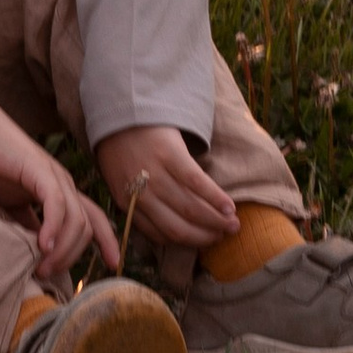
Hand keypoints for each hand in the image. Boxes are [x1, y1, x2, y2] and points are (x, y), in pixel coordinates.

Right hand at [0, 95, 122, 284]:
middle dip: (73, 256)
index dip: (107, 241)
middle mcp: (64, 183)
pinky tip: (43, 245)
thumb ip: (27, 226)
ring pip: (76, 220)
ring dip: (62, 249)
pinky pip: (56, 203)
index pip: (94, 218)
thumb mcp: (11, 206)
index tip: (112, 264)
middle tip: (48, 275)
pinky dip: (53, 227)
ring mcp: (54, 175)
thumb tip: (37, 255)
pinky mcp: (39, 170)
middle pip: (87, 227)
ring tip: (42, 267)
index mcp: (62, 191)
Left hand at [95, 123, 238, 255]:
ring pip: (191, 209)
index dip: (186, 242)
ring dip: (216, 221)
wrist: (122, 111)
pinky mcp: (171, 155)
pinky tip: (230, 207)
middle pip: (179, 228)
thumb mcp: (120, 182)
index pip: (161, 235)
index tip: (204, 242)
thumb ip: (137, 205)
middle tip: (224, 237)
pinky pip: (198, 184)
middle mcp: (141, 195)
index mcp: (127, 204)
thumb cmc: (122, 149)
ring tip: (233, 225)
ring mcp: (156, 176)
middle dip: (205, 237)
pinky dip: (216, 199)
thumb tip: (164, 230)